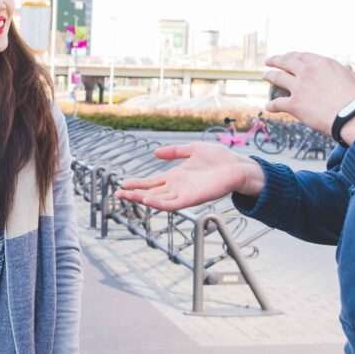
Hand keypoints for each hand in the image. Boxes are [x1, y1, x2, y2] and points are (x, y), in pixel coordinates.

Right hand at [115, 142, 264, 210]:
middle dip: (134, 193)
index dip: (138, 183)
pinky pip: (172, 204)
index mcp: (176, 176)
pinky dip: (159, 203)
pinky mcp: (191, 199)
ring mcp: (183, 194)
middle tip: (117, 193)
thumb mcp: (192, 149)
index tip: (123, 183)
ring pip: (158, 199)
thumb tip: (155, 153)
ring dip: (142, 198)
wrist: (237, 166)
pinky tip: (148, 199)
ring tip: (126, 196)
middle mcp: (177, 187)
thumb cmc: (219, 158)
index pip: (152, 182)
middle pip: (151, 192)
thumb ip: (174, 152)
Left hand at [263, 52, 354, 138]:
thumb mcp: (352, 78)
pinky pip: (278, 103)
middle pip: (286, 62)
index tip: (288, 56)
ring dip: (270, 75)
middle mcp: (308, 72)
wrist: (352, 114)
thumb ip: (345, 71)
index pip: (302, 56)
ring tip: (265, 75)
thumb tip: (346, 67)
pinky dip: (272, 105)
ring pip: (278, 77)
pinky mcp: (295, 104)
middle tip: (269, 61)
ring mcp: (300, 87)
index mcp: (322, 63)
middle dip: (276, 60)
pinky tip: (269, 106)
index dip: (292, 56)